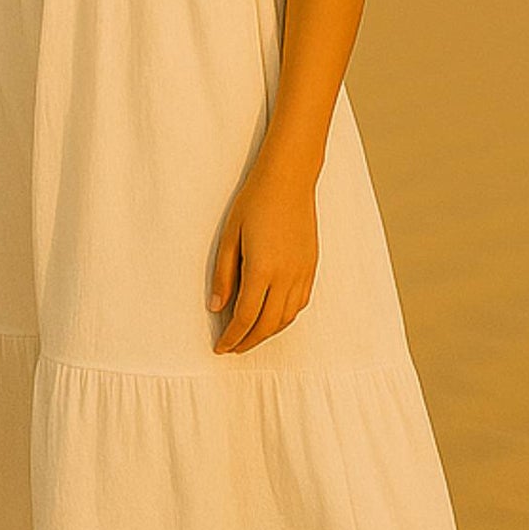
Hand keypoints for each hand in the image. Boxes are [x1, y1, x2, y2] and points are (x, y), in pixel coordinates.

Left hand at [207, 159, 318, 353]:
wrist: (289, 181)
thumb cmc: (254, 203)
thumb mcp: (228, 237)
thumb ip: (223, 276)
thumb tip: (216, 307)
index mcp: (262, 270)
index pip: (246, 317)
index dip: (232, 337)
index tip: (221, 347)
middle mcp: (287, 276)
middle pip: (268, 324)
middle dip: (249, 341)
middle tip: (232, 348)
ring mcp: (303, 273)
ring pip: (287, 318)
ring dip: (268, 333)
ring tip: (249, 336)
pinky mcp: (311, 268)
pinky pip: (300, 303)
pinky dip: (285, 317)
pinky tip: (272, 317)